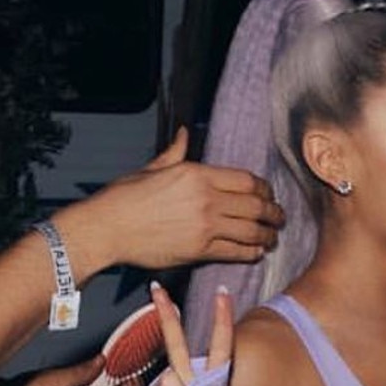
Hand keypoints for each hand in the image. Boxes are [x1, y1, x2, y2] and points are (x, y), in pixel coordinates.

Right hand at [64, 127, 284, 270]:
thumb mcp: (152, 168)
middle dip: (274, 213)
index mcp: (196, 174)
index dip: (265, 189)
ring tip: (273, 237)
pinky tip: (257, 252)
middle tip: (280, 218)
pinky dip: (252, 252)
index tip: (269, 195)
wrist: (105, 228)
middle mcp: (206, 199)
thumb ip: (176, 153)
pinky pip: (237, 251)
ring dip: (268, 235)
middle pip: (257, 205)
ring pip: (252, 230)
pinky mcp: (200, 250)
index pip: (247, 180)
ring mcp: (205, 226)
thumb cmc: (124, 198)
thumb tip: (185, 133)